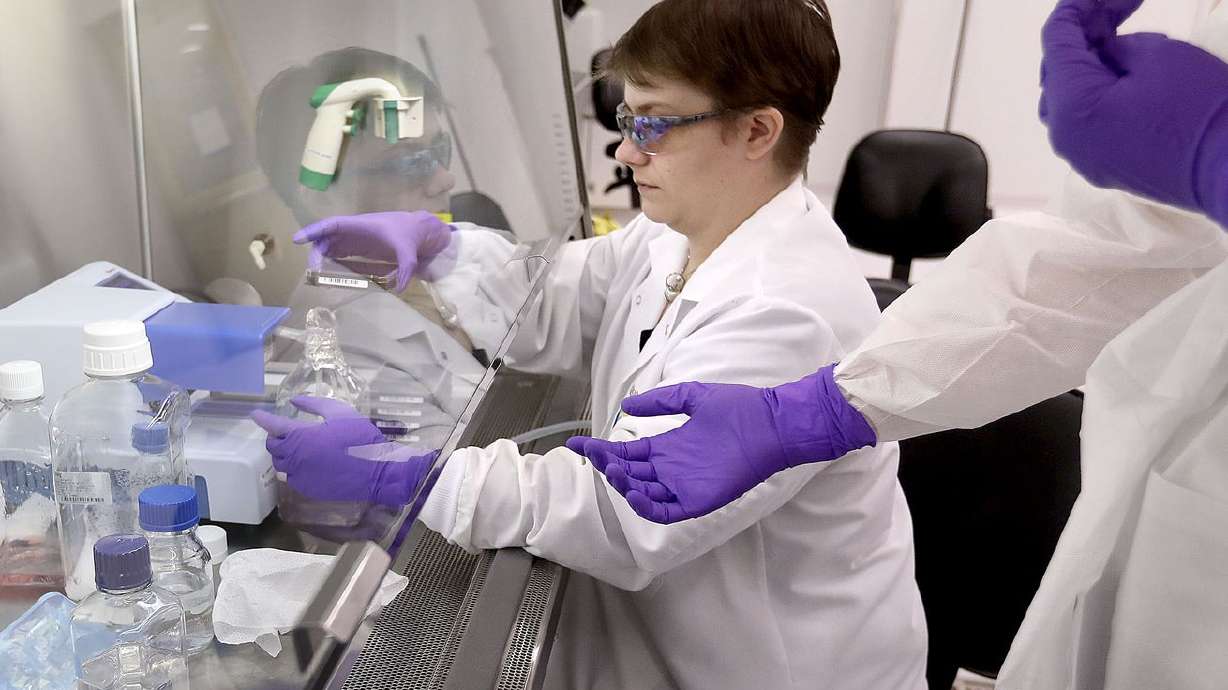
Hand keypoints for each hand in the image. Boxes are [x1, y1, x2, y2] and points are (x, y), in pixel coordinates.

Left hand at [251, 396, 435, 505]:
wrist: (377, 471)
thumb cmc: (360, 438)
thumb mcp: (341, 413)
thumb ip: (315, 404)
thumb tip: (294, 401)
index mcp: (302, 436)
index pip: (273, 426)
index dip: (263, 419)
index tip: (257, 415)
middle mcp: (295, 457)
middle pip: (273, 447)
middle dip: (275, 437)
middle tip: (286, 432)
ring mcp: (300, 475)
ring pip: (280, 464)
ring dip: (284, 454)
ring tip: (298, 447)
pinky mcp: (307, 489)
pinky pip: (292, 477)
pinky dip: (295, 468)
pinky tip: (309, 463)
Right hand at [294, 211, 453, 291]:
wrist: (419, 231)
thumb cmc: (409, 235)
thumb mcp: (409, 251)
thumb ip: (405, 268)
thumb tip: (400, 289)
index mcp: (361, 225)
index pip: (332, 225)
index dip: (314, 230)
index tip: (298, 239)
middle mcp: (353, 231)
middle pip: (326, 237)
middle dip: (316, 251)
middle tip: (314, 270)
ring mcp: (355, 239)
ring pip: (330, 245)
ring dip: (322, 257)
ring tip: (319, 274)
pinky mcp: (359, 247)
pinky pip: (340, 252)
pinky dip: (331, 260)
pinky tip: (328, 273)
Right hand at [565, 365, 875, 523]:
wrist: (772, 423)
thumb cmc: (739, 408)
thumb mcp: (692, 397)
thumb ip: (660, 401)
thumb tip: (626, 406)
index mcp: (668, 447)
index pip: (627, 452)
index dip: (600, 450)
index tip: (575, 442)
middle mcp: (671, 469)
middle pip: (629, 473)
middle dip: (607, 466)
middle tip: (593, 454)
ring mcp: (684, 486)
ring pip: (642, 494)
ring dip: (623, 485)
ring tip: (611, 469)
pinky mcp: (699, 500)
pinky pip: (666, 511)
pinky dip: (646, 506)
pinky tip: (633, 491)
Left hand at [1040, 0, 1227, 227]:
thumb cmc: (1198, 108)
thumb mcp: (1159, 55)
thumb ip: (1118, 45)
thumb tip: (1105, 51)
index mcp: (1070, 105)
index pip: (1057, 42)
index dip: (1077, 8)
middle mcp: (1063, 136)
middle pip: (1058, 71)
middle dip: (1085, 35)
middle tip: (1122, 9)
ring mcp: (1081, 157)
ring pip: (1070, 99)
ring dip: (1090, 65)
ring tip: (1125, 38)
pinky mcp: (1102, 167)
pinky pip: (1086, 123)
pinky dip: (1099, 94)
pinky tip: (1126, 75)